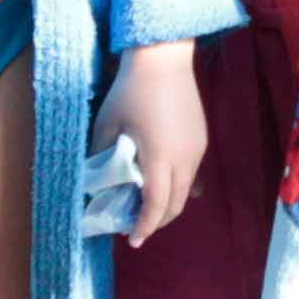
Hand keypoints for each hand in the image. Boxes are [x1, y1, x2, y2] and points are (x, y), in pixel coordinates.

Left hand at [101, 40, 206, 240]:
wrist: (164, 58)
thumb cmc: (131, 90)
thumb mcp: (107, 124)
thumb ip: (102, 154)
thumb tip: (97, 178)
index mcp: (160, 157)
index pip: (156, 205)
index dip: (145, 226)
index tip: (132, 240)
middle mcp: (184, 159)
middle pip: (176, 204)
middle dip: (157, 221)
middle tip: (136, 225)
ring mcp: (197, 149)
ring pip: (186, 189)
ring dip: (168, 202)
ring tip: (147, 203)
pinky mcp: (201, 139)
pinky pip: (192, 172)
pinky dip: (177, 184)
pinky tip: (164, 181)